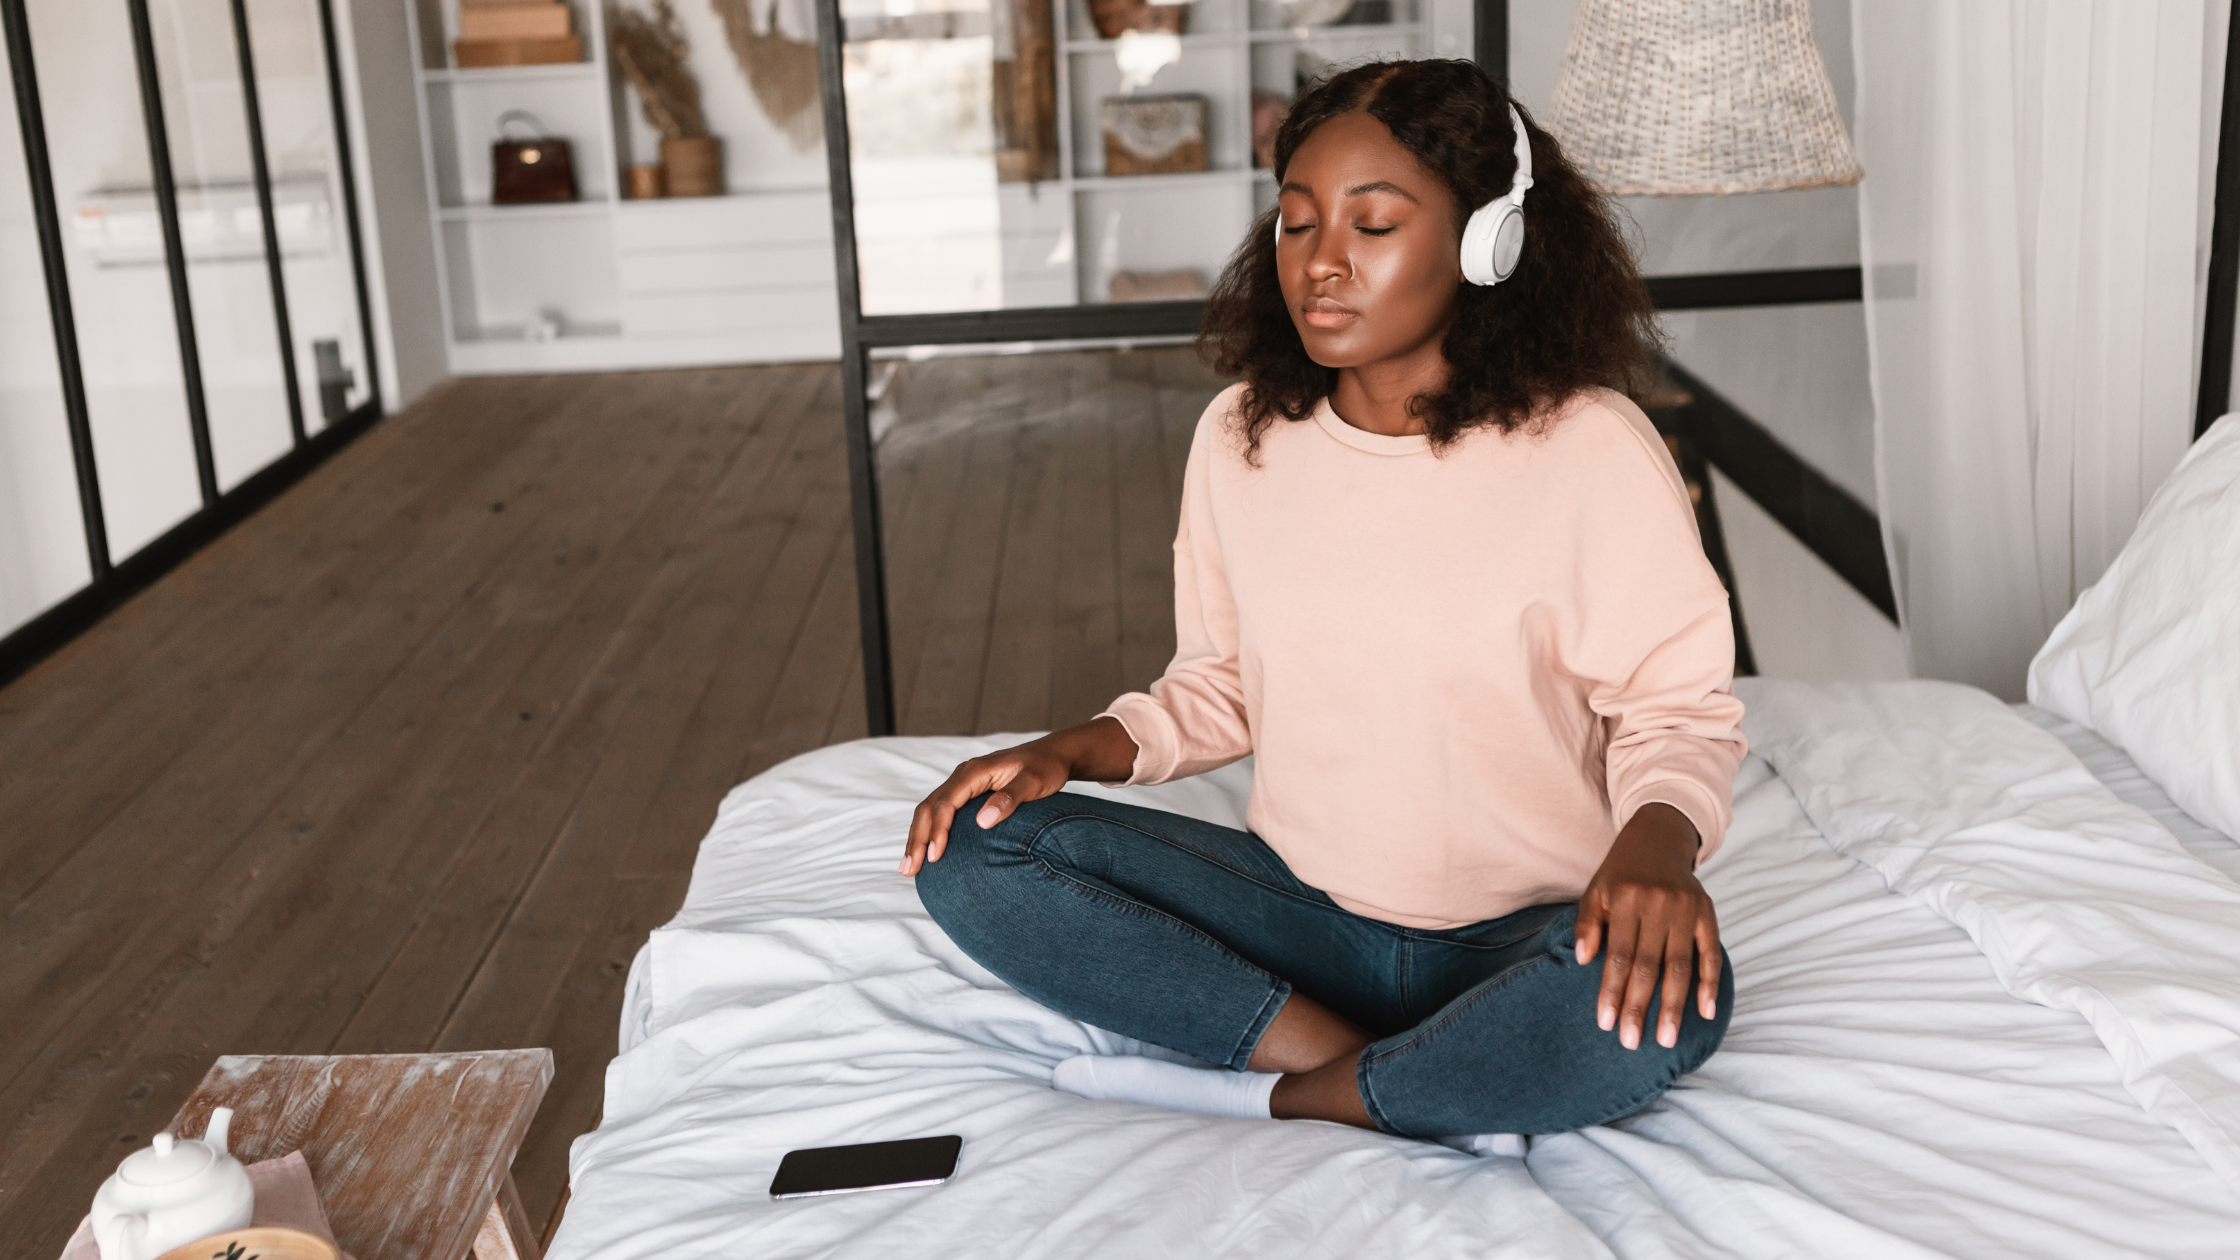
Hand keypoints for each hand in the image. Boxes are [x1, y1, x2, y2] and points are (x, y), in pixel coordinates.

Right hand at [899, 716, 1138, 875]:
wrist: (1052, 755)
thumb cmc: (1045, 768)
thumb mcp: (1034, 782)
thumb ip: (1009, 798)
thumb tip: (983, 821)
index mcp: (974, 772)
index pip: (946, 803)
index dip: (938, 830)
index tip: (935, 857)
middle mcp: (963, 776)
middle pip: (929, 808)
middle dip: (917, 839)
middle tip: (909, 869)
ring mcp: (963, 784)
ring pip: (929, 811)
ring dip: (917, 838)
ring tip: (908, 868)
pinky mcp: (966, 794)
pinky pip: (940, 812)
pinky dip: (929, 832)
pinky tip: (926, 852)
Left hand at [1573, 803, 1720, 1050]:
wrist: (1658, 839)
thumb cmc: (1620, 874)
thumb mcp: (1595, 891)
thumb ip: (1587, 924)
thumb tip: (1581, 960)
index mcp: (1625, 899)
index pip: (1617, 955)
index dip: (1612, 991)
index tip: (1606, 1023)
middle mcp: (1657, 904)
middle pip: (1648, 965)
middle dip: (1640, 1006)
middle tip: (1633, 1042)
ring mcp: (1685, 909)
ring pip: (1680, 966)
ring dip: (1674, 1005)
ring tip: (1668, 1038)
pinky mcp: (1707, 912)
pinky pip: (1710, 953)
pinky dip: (1709, 983)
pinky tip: (1706, 1011)